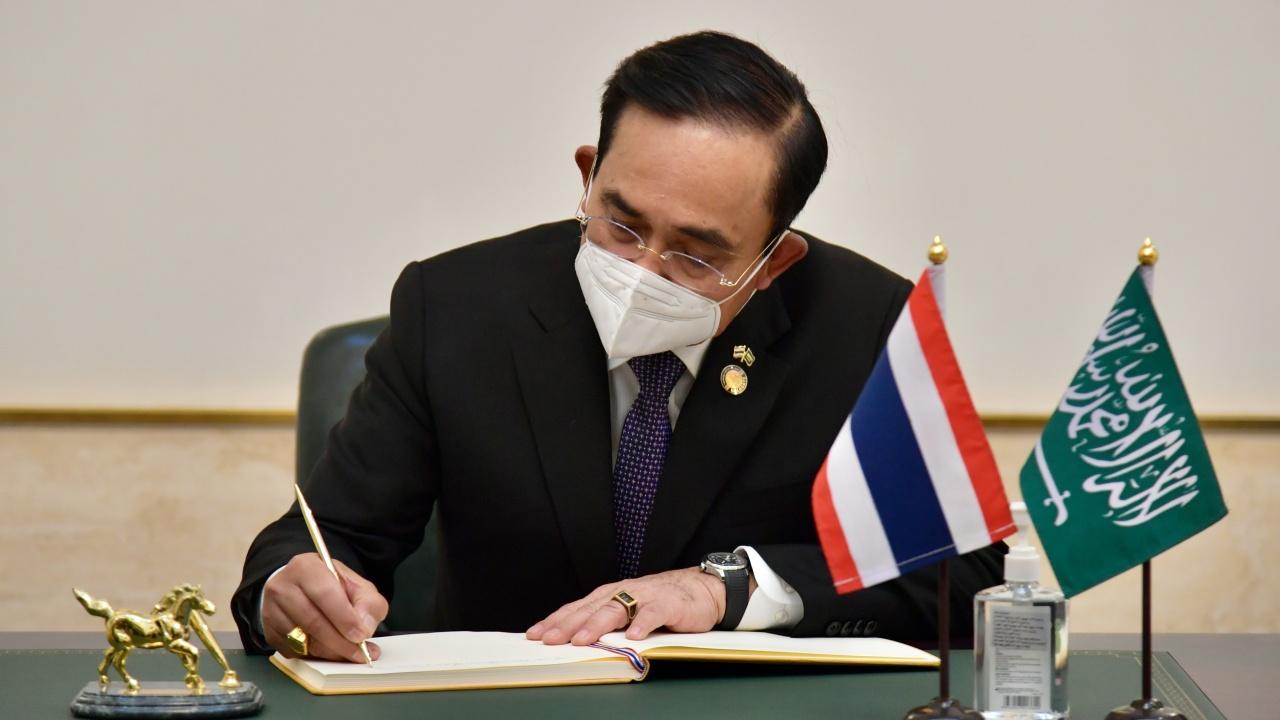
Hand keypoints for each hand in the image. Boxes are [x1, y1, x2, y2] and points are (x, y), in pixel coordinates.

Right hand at [262, 553, 387, 662]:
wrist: (301, 590)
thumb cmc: (332, 587)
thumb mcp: (357, 586)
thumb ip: (368, 603)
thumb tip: (364, 627)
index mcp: (306, 567)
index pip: (324, 593)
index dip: (344, 617)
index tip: (361, 635)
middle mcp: (282, 587)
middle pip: (312, 620)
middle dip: (340, 642)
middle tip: (361, 653)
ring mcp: (271, 611)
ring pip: (302, 640)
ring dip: (330, 652)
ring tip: (351, 654)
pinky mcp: (269, 632)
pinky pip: (294, 652)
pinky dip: (316, 657)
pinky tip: (332, 652)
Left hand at [526, 567, 724, 645]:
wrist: (701, 589)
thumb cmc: (660, 601)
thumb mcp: (628, 610)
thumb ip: (605, 623)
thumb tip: (573, 641)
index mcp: (610, 595)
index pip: (576, 608)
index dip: (555, 621)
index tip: (535, 634)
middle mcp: (623, 592)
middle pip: (590, 609)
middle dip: (567, 625)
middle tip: (549, 639)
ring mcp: (645, 596)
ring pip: (616, 610)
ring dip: (597, 625)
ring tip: (581, 640)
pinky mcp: (667, 604)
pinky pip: (652, 614)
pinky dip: (642, 625)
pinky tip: (632, 637)